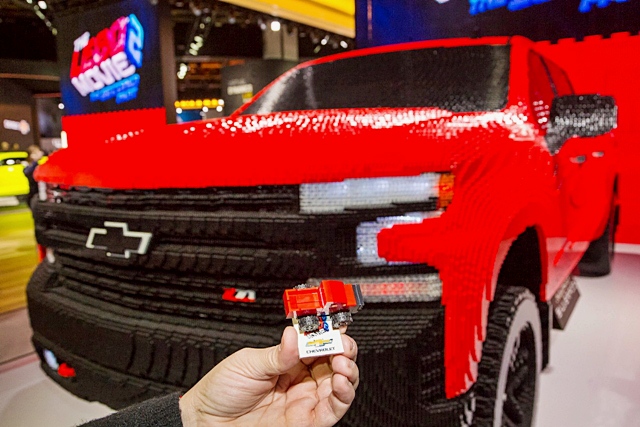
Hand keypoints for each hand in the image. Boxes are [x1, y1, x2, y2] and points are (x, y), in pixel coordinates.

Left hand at [179, 326, 358, 426]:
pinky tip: (341, 381)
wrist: (206, 422)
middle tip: (341, 343)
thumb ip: (278, 353)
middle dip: (344, 349)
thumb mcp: (249, 363)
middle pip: (334, 361)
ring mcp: (304, 400)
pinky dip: (343, 394)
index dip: (330, 333)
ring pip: (340, 384)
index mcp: (287, 359)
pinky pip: (333, 409)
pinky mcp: (306, 421)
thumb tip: (295, 334)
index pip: (317, 343)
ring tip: (342, 362)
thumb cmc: (221, 391)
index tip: (336, 324)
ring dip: (348, 370)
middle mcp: (300, 379)